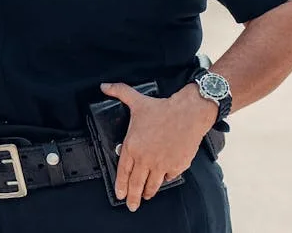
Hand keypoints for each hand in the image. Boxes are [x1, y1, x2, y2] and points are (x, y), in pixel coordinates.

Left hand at [99, 82, 216, 211]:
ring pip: (152, 184)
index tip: (119, 195)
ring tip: (145, 197)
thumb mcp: (136, 100)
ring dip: (148, 192)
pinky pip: (168, 177)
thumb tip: (104, 86)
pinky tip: (162, 182)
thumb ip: (118, 92)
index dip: (120, 185)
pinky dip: (164, 180)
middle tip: (131, 205)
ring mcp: (161, 165)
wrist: (188, 114)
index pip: (123, 171)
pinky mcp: (176, 166)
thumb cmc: (161, 109)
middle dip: (133, 197)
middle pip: (136, 183)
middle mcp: (145, 158)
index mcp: (132, 146)